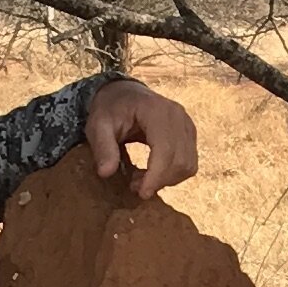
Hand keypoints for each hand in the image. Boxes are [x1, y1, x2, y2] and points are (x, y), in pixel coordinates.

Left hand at [86, 77, 198, 199]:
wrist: (123, 93)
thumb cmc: (110, 108)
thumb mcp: (98, 125)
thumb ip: (103, 148)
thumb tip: (106, 173)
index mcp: (156, 110)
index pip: (166, 149)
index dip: (157, 176)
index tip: (142, 193)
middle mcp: (178, 116)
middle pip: (180, 160)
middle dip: (159, 180)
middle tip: (134, 186)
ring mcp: (187, 124)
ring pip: (188, 164)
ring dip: (167, 179)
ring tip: (141, 178)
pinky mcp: (189, 133)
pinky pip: (189, 162)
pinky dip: (173, 174)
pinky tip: (153, 172)